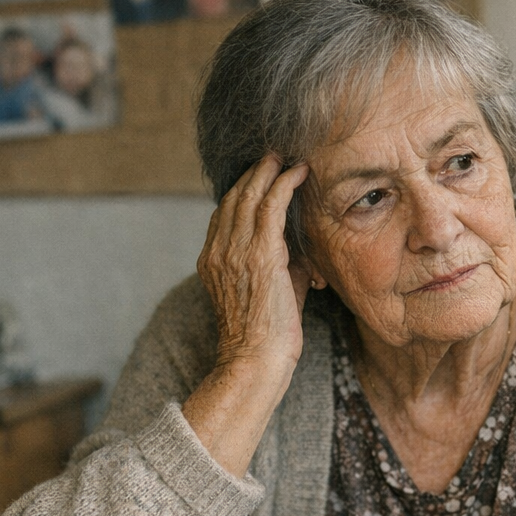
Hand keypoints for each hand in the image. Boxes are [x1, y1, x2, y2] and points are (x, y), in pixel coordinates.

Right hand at [184, 156, 310, 475]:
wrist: (255, 362)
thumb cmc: (268, 335)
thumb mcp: (271, 292)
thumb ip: (281, 266)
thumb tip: (302, 252)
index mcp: (212, 260)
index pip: (224, 214)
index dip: (242, 189)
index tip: (260, 173)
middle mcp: (217, 251)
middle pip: (233, 198)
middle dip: (253, 173)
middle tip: (272, 152)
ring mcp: (235, 251)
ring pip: (250, 196)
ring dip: (269, 171)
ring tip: (284, 155)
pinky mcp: (259, 255)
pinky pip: (269, 207)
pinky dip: (284, 185)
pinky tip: (297, 172)